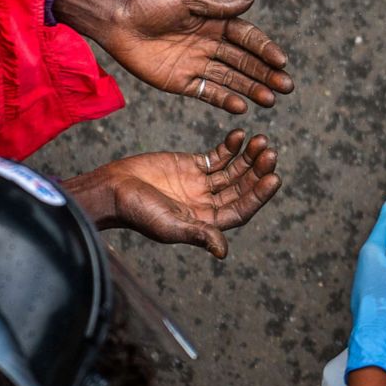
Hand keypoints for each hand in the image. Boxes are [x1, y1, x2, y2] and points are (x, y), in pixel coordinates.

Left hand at [54, 0, 293, 112]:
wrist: (115, 20)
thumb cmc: (150, 2)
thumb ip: (218, 5)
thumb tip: (250, 1)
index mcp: (215, 22)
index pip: (248, 38)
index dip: (265, 49)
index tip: (282, 61)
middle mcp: (211, 44)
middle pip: (245, 62)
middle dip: (266, 74)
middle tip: (286, 87)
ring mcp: (197, 64)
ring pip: (231, 80)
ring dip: (252, 89)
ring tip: (271, 100)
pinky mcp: (181, 82)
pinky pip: (208, 93)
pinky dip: (225, 101)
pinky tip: (242, 107)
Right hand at [64, 130, 280, 257]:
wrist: (112, 190)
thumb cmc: (137, 213)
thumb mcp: (169, 225)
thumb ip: (198, 234)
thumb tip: (223, 251)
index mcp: (207, 223)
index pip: (241, 209)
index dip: (259, 195)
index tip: (273, 177)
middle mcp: (208, 204)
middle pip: (241, 187)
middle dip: (257, 171)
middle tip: (270, 153)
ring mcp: (201, 184)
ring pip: (233, 169)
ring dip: (248, 156)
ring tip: (261, 140)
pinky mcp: (191, 165)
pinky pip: (218, 156)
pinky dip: (230, 146)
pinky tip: (240, 134)